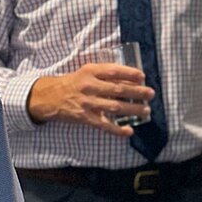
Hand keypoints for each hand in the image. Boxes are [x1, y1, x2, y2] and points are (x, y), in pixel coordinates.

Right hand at [26, 63, 152, 136]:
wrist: (51, 97)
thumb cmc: (74, 82)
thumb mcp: (86, 71)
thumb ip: (104, 73)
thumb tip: (130, 77)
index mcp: (90, 71)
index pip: (113, 71)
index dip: (129, 73)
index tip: (142, 76)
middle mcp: (90, 86)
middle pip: (117, 89)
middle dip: (136, 92)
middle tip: (150, 94)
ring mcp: (88, 103)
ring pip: (114, 107)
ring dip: (132, 109)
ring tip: (146, 111)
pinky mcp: (86, 118)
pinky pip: (104, 125)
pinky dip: (117, 129)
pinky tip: (129, 131)